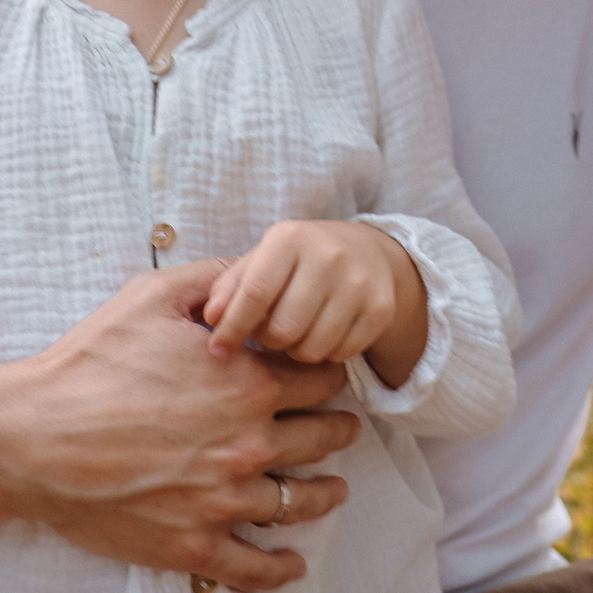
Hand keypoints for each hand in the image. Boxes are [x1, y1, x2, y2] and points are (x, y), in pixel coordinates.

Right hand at [0, 261, 362, 590]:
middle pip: (322, 438)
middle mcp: (248, 444)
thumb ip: (214, 279)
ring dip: (324, 493)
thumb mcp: (152, 297)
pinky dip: (280, 569)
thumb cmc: (89, 364)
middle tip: (344, 428)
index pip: (320, 380)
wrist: (30, 439)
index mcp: (247, 384)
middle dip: (337, 429)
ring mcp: (223, 500)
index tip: (327, 376)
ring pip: (300, 501)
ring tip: (335, 489)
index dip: (328, 374)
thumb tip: (254, 269)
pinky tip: (294, 566)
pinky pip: (252, 566)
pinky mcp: (192, 544)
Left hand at [204, 221, 422, 374]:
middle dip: (268, 341)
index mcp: (290, 238)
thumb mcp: (262, 259)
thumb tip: (211, 318)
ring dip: (296, 351)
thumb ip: (231, 286)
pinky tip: (324, 333)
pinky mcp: (381, 309)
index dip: (232, 328)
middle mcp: (329, 256)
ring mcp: (359, 283)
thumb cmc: (299, 259)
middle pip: (282, 330)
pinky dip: (326, 354)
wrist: (367, 250)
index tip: (218, 350)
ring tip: (297, 332)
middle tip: (270, 333)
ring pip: (312, 348)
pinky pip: (341, 354)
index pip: (255, 294)